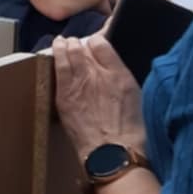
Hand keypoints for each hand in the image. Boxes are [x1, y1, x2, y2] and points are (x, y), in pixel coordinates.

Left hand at [51, 34, 145, 166]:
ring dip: (66, 45)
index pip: (103, 45)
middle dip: (80, 43)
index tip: (95, 44)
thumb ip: (123, 80)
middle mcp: (99, 73)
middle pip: (85, 46)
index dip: (97, 41)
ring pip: (70, 52)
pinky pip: (59, 66)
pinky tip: (55, 48)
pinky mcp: (65, 94)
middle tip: (78, 44)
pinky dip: (56, 54)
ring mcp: (80, 82)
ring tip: (64, 42)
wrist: (113, 152)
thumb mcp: (137, 100)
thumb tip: (115, 73)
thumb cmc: (130, 133)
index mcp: (120, 74)